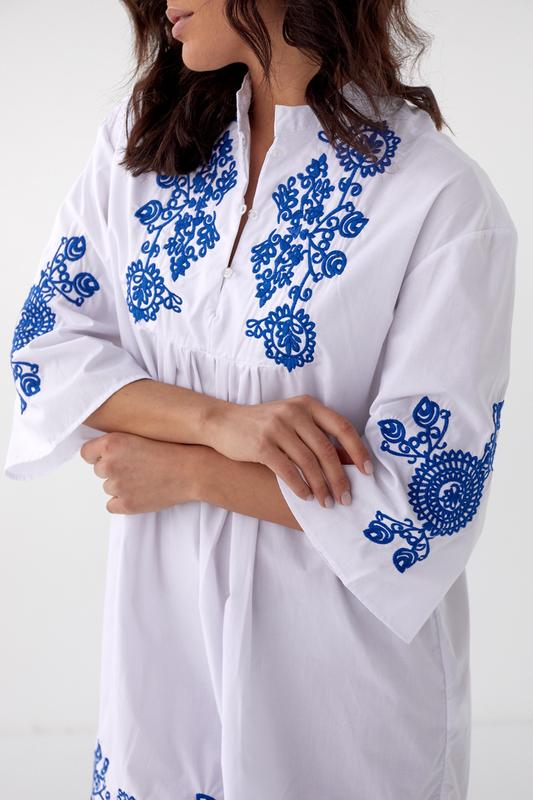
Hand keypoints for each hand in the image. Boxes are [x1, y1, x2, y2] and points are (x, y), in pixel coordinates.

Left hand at [79, 432, 199, 513]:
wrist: (192, 471)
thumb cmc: (172, 450)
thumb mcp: (141, 435)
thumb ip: (117, 443)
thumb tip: (101, 452)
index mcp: (111, 443)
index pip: (86, 453)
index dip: (98, 455)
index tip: (109, 457)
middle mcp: (109, 464)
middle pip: (98, 470)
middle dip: (113, 469)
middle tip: (137, 467)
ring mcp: (116, 486)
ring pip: (108, 487)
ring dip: (121, 485)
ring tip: (144, 479)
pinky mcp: (125, 505)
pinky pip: (112, 505)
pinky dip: (123, 502)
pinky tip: (141, 493)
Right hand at [203, 395, 371, 507]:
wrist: (223, 422)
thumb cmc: (263, 425)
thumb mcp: (292, 421)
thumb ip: (317, 435)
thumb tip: (349, 460)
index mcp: (307, 405)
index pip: (342, 427)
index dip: (358, 450)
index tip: (367, 472)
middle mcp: (294, 412)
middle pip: (326, 450)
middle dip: (339, 478)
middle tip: (346, 498)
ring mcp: (277, 428)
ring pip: (308, 463)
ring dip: (320, 487)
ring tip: (326, 503)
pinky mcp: (261, 445)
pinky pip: (287, 470)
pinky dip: (299, 487)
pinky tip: (306, 498)